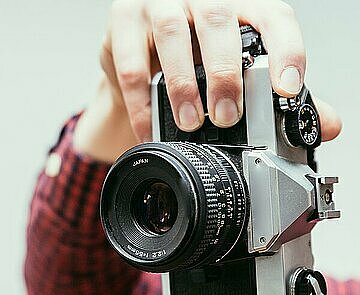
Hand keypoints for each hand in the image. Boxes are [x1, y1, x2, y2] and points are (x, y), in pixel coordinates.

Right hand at [73, 0, 341, 162]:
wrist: (136, 49)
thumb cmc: (191, 54)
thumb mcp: (234, 67)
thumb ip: (276, 94)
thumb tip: (324, 124)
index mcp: (239, 3)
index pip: (273, 16)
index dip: (286, 50)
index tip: (288, 89)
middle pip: (219, 20)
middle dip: (225, 72)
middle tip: (227, 115)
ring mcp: (159, 3)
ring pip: (173, 34)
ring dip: (181, 84)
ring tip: (191, 121)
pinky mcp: (124, 21)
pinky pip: (130, 64)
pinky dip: (140, 103)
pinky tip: (148, 128)